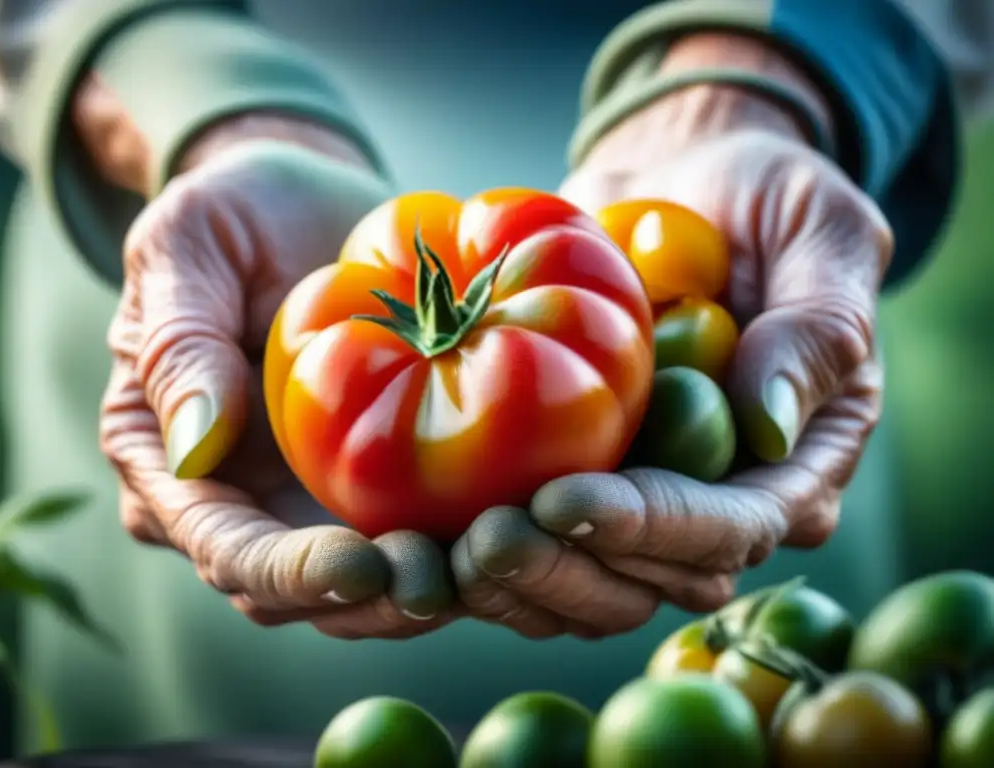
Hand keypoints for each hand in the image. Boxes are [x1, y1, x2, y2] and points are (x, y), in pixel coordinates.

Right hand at [98, 115, 456, 637]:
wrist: (304, 204)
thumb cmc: (234, 215)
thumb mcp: (185, 247)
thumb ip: (177, 343)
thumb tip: (192, 452)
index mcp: (171, 465)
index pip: (225, 549)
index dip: (291, 573)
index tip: (363, 564)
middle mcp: (242, 501)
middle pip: (299, 593)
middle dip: (369, 601)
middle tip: (444, 576)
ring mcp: (311, 498)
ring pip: (364, 584)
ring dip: (424, 590)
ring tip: (489, 558)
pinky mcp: (375, 482)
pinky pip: (417, 531)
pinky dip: (458, 542)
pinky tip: (511, 521)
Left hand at [453, 37, 891, 638]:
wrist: (681, 183)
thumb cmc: (766, 199)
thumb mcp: (821, 232)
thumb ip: (818, 327)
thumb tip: (772, 427)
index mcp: (794, 463)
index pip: (732, 527)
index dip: (653, 528)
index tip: (565, 500)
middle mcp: (717, 497)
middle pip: (649, 577)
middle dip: (567, 570)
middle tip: (484, 539)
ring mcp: (640, 492)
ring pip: (583, 579)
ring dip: (512, 580)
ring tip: (440, 551)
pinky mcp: (574, 474)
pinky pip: (531, 532)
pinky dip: (473, 546)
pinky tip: (413, 534)